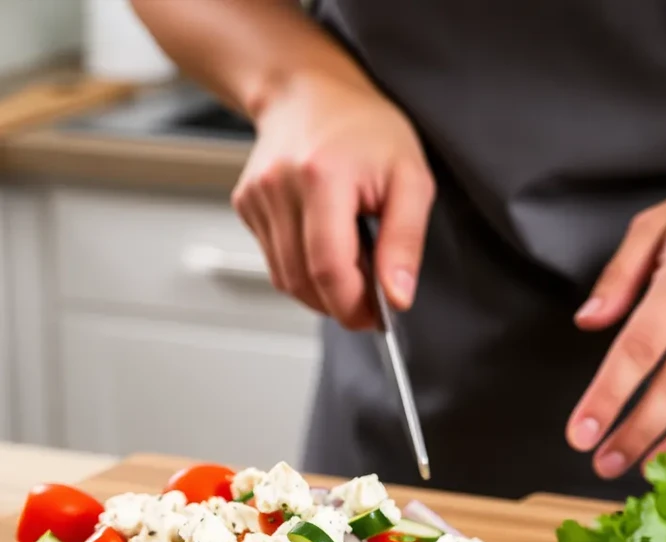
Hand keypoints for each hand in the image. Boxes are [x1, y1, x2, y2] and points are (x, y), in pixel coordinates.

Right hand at [232, 74, 433, 327]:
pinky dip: (304, 270)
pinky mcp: (246, 205)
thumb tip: (397, 297)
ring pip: (285, 279)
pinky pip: (275, 261)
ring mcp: (256, 197)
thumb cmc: (367, 129)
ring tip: (355, 266)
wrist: (312, 92)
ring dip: (322, 291)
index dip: (353, 305)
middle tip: (373, 300)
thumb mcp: (411, 180)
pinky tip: (328, 245)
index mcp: (321, 177)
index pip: (327, 268)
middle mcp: (278, 186)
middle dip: (340, 303)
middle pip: (302, 280)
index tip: (378, 318)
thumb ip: (406, 242)